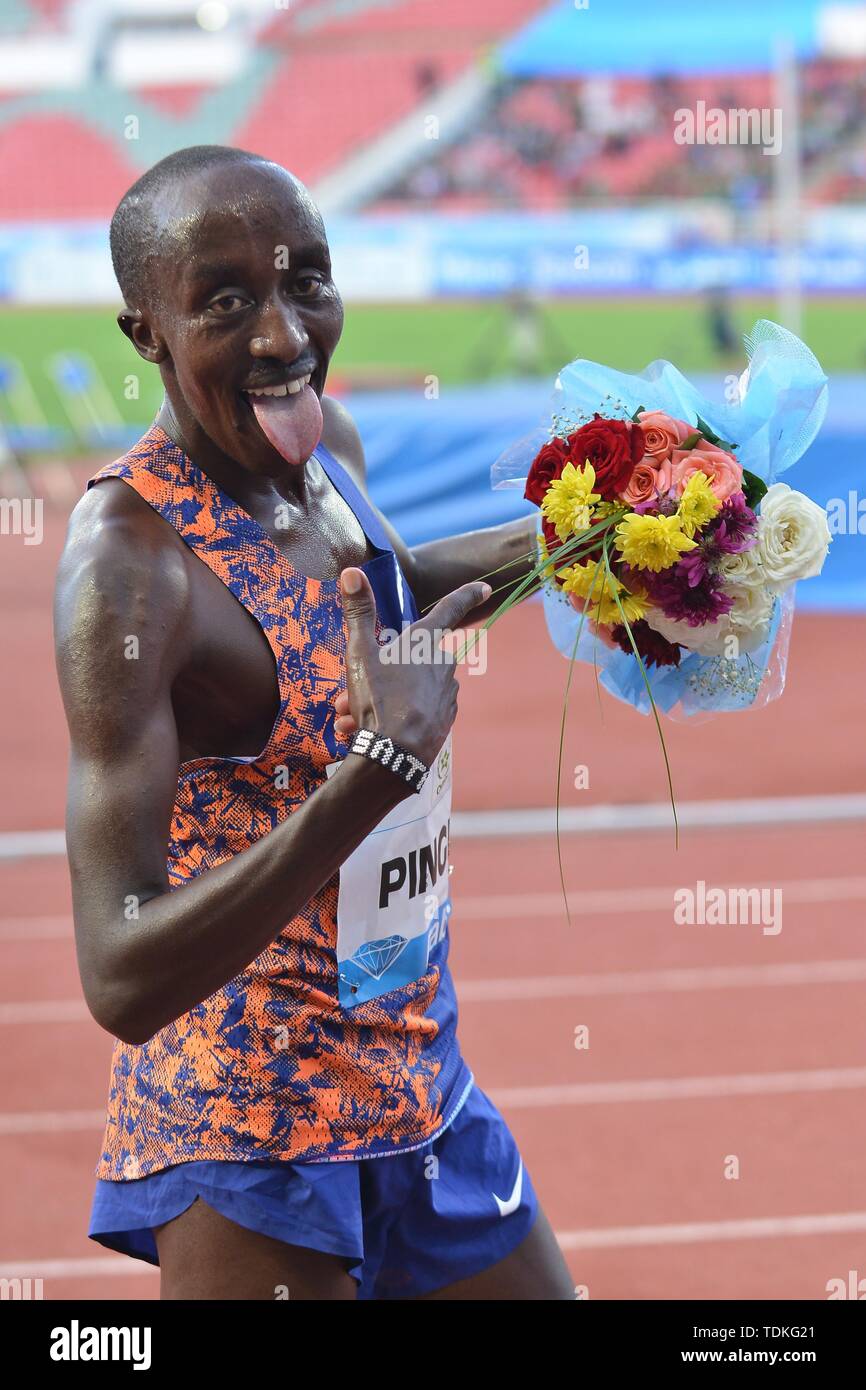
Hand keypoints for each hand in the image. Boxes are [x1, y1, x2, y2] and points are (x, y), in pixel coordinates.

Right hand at [336, 567, 490, 765]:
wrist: (395, 756)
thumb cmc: (378, 699)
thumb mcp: (360, 653)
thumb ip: (358, 612)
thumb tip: (351, 572)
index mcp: (425, 642)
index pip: (451, 608)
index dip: (467, 594)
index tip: (485, 587)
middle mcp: (442, 664)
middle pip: (410, 659)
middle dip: (379, 673)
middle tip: (348, 694)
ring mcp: (447, 694)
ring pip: (408, 688)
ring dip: (381, 699)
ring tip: (351, 717)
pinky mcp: (445, 720)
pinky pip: (416, 711)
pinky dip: (394, 717)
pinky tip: (372, 731)